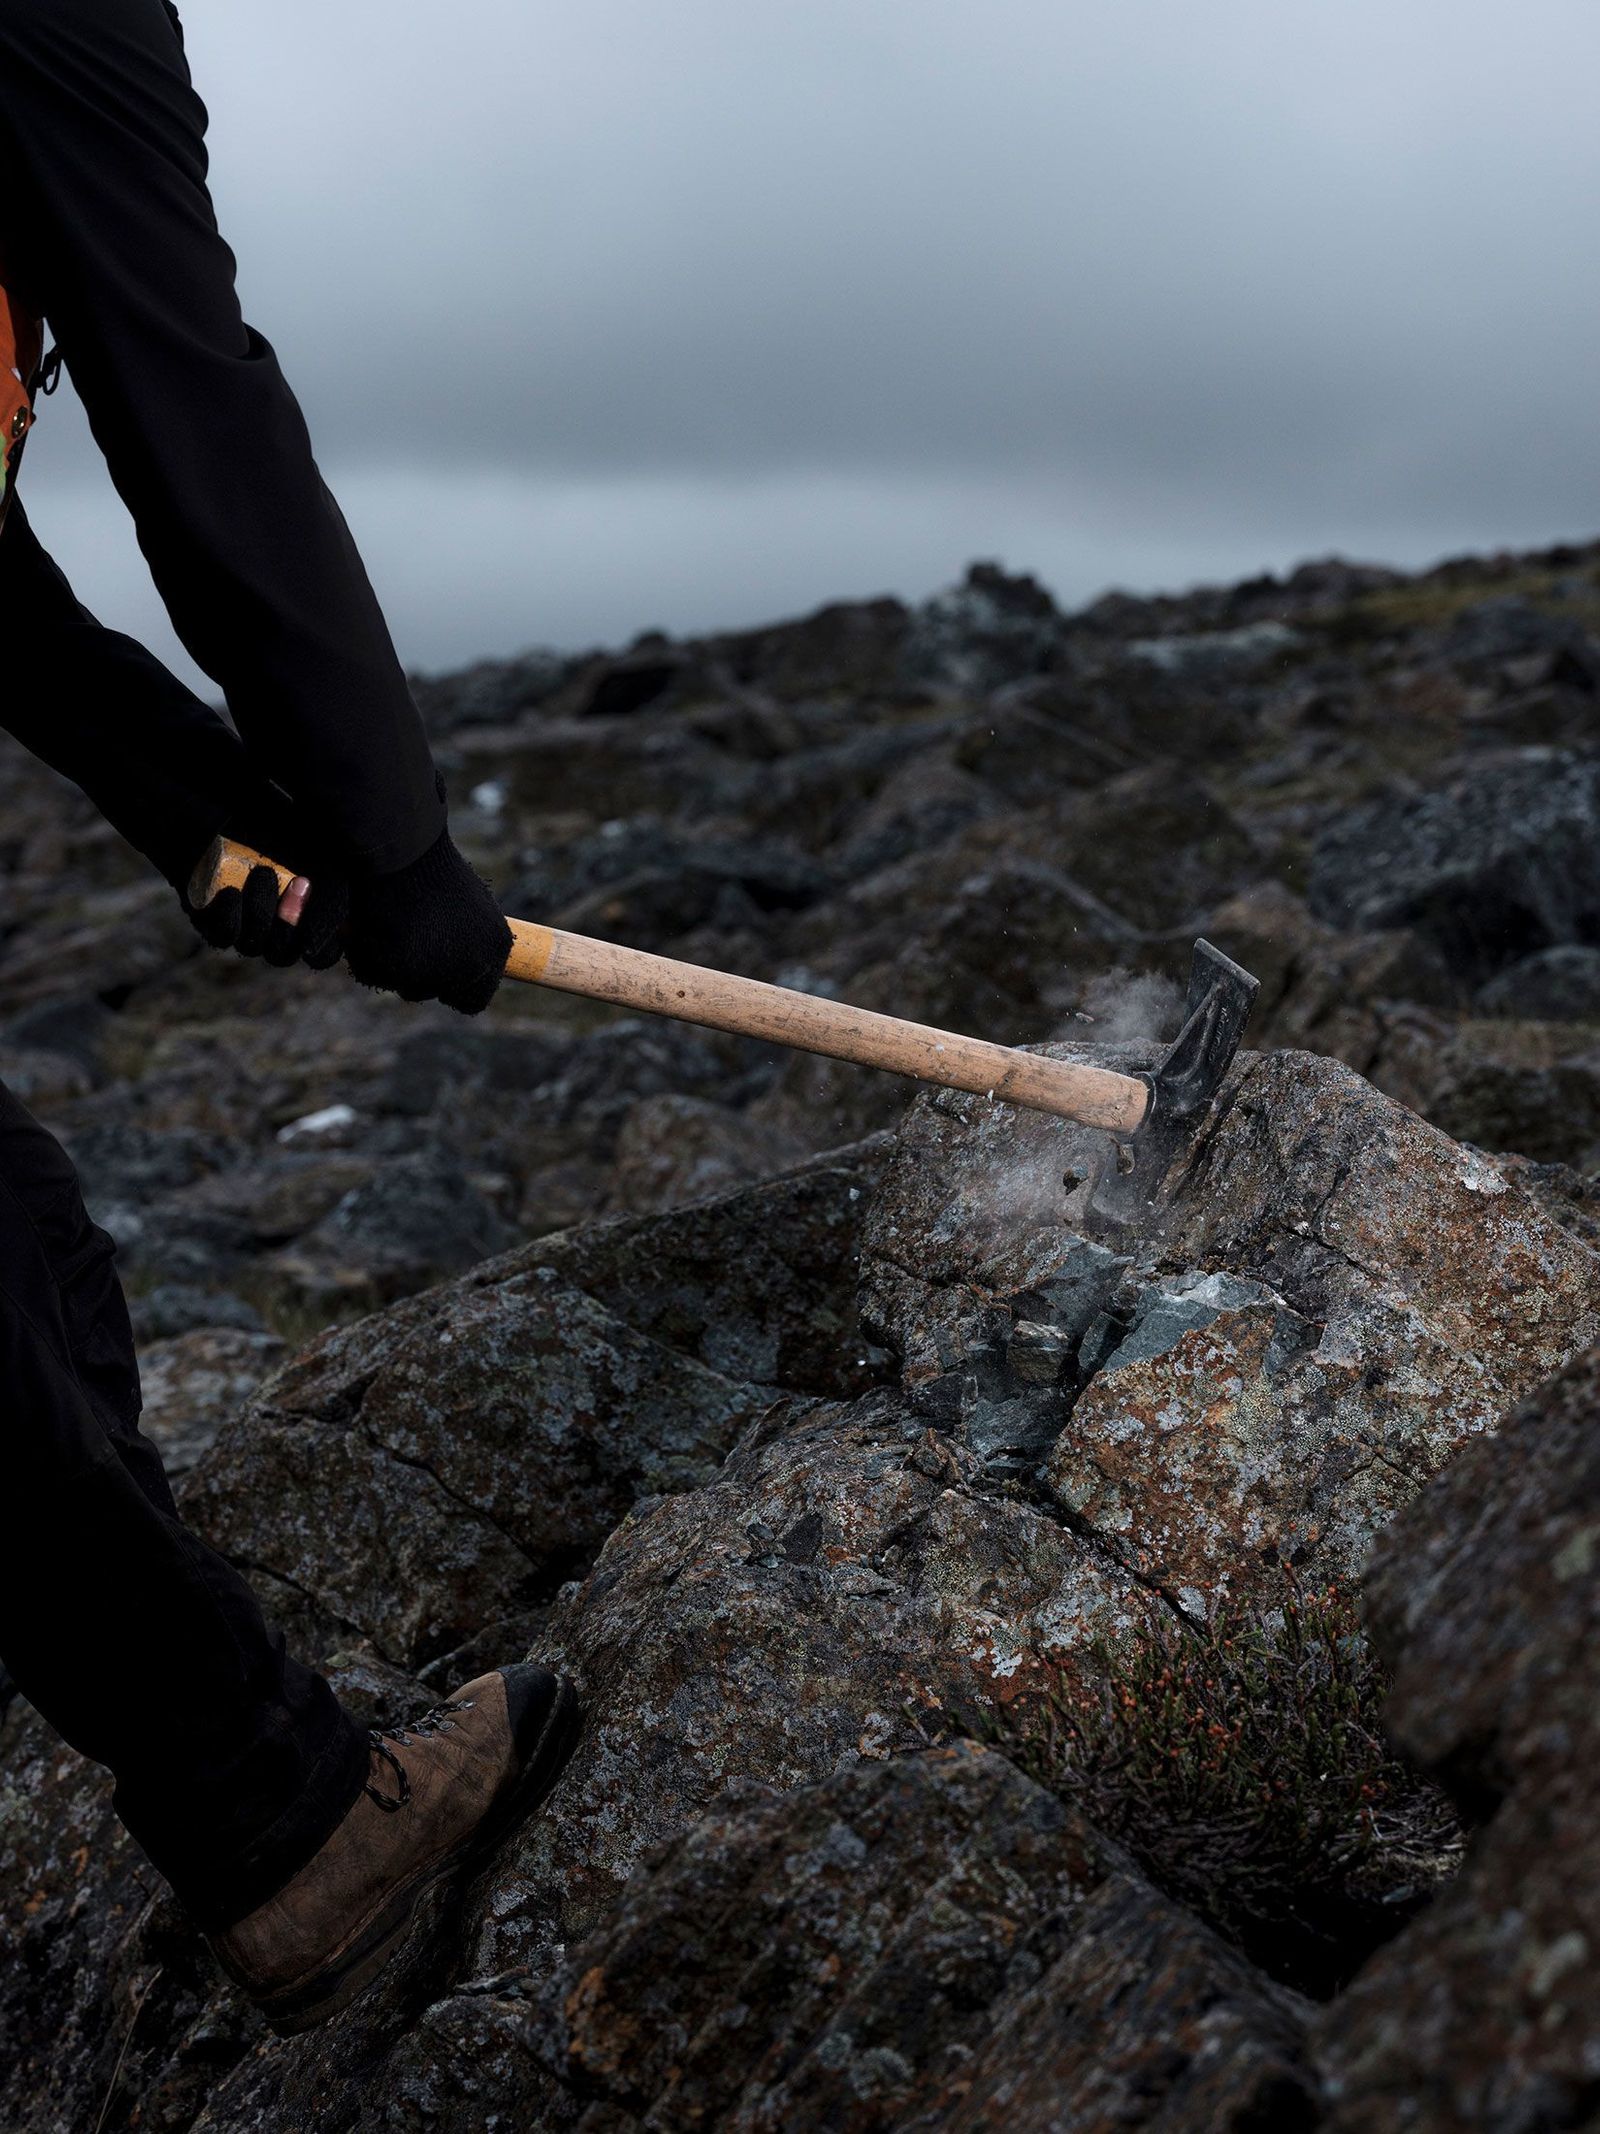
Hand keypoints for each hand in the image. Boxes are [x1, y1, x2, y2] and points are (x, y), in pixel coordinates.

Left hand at [176, 777, 349, 969]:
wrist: (233, 814)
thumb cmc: (284, 833)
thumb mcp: (323, 860)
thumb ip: (336, 897)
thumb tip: (334, 935)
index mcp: (308, 922)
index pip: (322, 955)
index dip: (323, 945)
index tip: (327, 912)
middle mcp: (274, 932)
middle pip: (284, 954)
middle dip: (290, 923)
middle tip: (299, 881)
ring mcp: (242, 928)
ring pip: (254, 945)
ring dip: (261, 911)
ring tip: (262, 872)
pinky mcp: (211, 919)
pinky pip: (222, 934)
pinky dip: (229, 915)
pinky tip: (231, 893)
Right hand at [342, 826, 511, 1014]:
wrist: (403, 844)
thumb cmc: (430, 867)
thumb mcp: (468, 906)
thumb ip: (467, 942)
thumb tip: (456, 968)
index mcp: (497, 948)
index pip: (475, 998)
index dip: (450, 986)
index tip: (432, 969)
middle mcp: (473, 965)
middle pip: (434, 992)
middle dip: (414, 972)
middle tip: (402, 937)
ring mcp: (438, 970)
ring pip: (404, 986)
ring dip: (390, 963)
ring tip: (387, 923)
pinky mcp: (401, 968)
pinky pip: (372, 973)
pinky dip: (362, 953)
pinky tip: (365, 924)